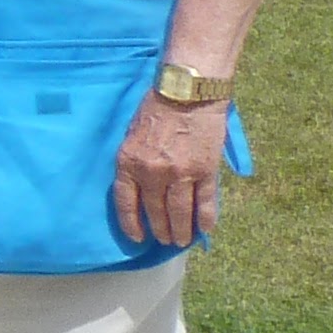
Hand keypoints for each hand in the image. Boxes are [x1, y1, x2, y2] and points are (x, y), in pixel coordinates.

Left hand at [115, 95, 234, 249]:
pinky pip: (205, 203)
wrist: (187, 92)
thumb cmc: (156, 108)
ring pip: (180, 212)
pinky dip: (206, 219)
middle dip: (160, 230)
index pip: (126, 203)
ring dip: (182, 230)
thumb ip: (135, 162)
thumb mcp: (132, 135)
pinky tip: (205, 231)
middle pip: (155, 211)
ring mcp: (181, 174)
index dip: (131, 224)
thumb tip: (140, 187)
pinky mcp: (205, 171)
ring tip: (182, 241)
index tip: (137, 238)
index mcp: (129, 163)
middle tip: (165, 240)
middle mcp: (152, 173)